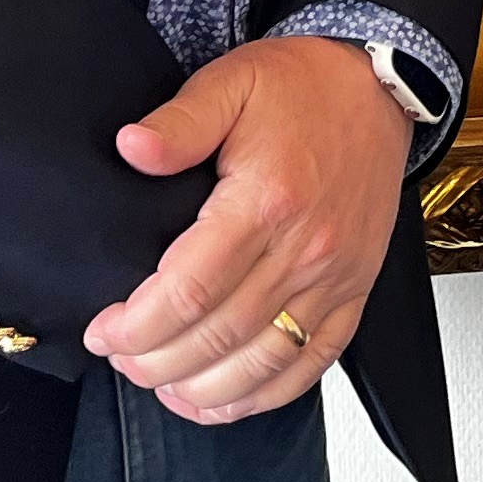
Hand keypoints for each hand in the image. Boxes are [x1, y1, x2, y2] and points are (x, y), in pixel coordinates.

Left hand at [84, 35, 410, 422]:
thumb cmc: (303, 86)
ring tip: (159, 384)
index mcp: (267, 200)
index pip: (190, 290)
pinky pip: (312, 363)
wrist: (379, 86)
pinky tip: (222, 399)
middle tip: (121, 358)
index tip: (103, 332)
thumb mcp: (232, 82)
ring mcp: (335, 277)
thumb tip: (131, 147)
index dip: (136, 326)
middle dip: (155, 363)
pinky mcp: (354, 291)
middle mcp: (305, 249)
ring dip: (202, 390)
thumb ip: (180, 122)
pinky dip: (263, 396)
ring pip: (262, 364)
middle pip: (218, 338)